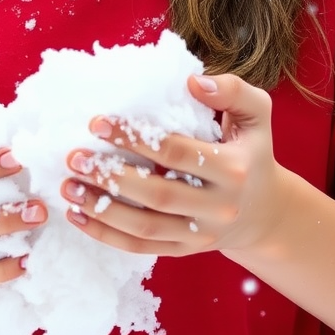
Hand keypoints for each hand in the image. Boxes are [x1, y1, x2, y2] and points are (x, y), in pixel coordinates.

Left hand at [59, 73, 283, 257]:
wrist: (265, 211)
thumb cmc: (253, 151)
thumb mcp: (257, 114)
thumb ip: (232, 90)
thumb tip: (192, 81)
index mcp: (234, 169)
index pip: (177, 152)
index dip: (135, 137)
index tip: (98, 122)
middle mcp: (218, 208)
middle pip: (157, 194)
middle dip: (111, 176)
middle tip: (76, 156)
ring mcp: (200, 236)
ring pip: (145, 227)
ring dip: (101, 209)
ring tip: (69, 185)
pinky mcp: (184, 252)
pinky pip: (142, 248)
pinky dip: (107, 235)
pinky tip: (78, 216)